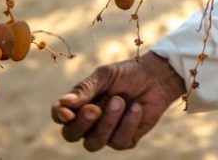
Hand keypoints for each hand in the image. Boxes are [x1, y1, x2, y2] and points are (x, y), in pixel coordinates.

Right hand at [50, 52, 185, 151]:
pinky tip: (137, 108)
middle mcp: (89, 122)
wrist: (157, 77)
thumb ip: (85, 89)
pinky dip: (128, 123)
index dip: (60, 116)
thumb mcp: (105, 75)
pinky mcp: (124, 140)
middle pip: (71, 135)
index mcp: (80, 105)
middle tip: (94, 109)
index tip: (67, 112)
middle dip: (82, 123)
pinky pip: (119, 141)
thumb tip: (64, 103)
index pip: (60, 116)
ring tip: (120, 101)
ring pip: (94, 143)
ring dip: (107, 123)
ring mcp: (106, 133)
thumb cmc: (127, 73)